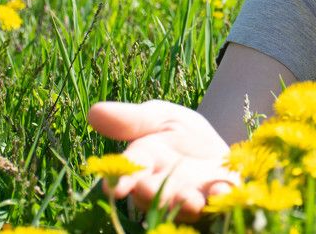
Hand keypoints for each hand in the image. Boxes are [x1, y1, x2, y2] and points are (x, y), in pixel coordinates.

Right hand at [87, 100, 240, 220]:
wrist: (215, 144)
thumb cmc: (178, 132)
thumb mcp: (158, 117)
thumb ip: (132, 119)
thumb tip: (94, 111)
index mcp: (144, 163)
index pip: (129, 171)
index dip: (121, 180)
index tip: (114, 189)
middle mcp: (164, 185)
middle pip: (155, 194)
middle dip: (153, 195)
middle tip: (148, 192)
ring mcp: (192, 192)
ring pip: (185, 204)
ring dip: (186, 204)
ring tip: (191, 201)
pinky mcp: (220, 192)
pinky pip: (219, 198)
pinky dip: (220, 195)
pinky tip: (222, 190)